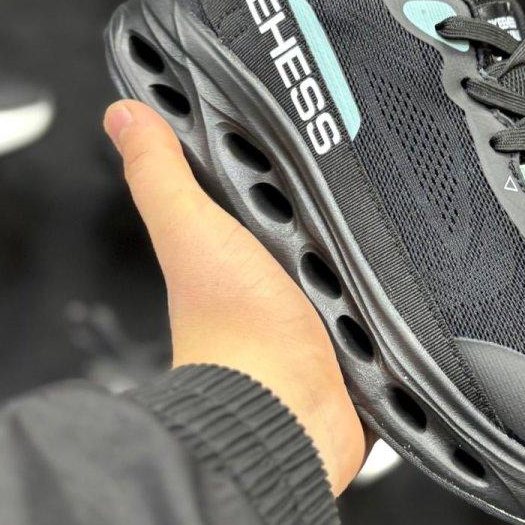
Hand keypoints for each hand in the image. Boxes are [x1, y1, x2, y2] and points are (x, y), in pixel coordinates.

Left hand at [103, 99, 365, 494]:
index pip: (252, 179)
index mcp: (230, 247)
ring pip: (353, 257)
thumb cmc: (236, 334)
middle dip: (332, 195)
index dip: (264, 150)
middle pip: (312, 215)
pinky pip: (382, 300)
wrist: (286, 412)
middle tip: (350, 162)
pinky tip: (401, 269)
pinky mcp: (354, 338)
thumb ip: (160, 174)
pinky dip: (392, 287)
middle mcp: (271, 277)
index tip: (285, 112)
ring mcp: (316, 309)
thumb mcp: (191, 232)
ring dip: (368, 243)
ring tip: (384, 210)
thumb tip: (124, 114)